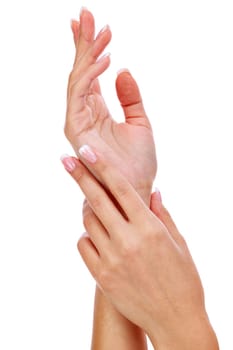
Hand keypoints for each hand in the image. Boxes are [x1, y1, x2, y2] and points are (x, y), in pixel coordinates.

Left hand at [61, 150, 218, 349]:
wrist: (175, 319)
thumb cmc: (183, 278)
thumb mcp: (179, 242)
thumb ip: (163, 214)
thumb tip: (154, 191)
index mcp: (150, 228)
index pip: (122, 188)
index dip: (103, 166)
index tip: (87, 151)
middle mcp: (128, 240)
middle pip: (97, 200)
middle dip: (80, 176)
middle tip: (66, 159)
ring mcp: (112, 259)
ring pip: (88, 222)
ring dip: (90, 210)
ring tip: (98, 209)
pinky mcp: (101, 276)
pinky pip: (84, 245)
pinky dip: (88, 236)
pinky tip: (100, 237)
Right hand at [65, 9, 156, 202]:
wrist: (136, 188)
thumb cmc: (138, 162)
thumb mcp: (140, 123)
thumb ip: (131, 97)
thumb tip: (123, 69)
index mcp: (98, 111)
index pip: (90, 75)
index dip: (91, 50)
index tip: (96, 26)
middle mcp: (85, 113)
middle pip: (80, 71)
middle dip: (82, 42)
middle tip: (86, 14)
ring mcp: (78, 120)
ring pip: (77, 79)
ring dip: (86, 53)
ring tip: (99, 30)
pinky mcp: (76, 128)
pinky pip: (79, 95)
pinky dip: (90, 75)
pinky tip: (105, 58)